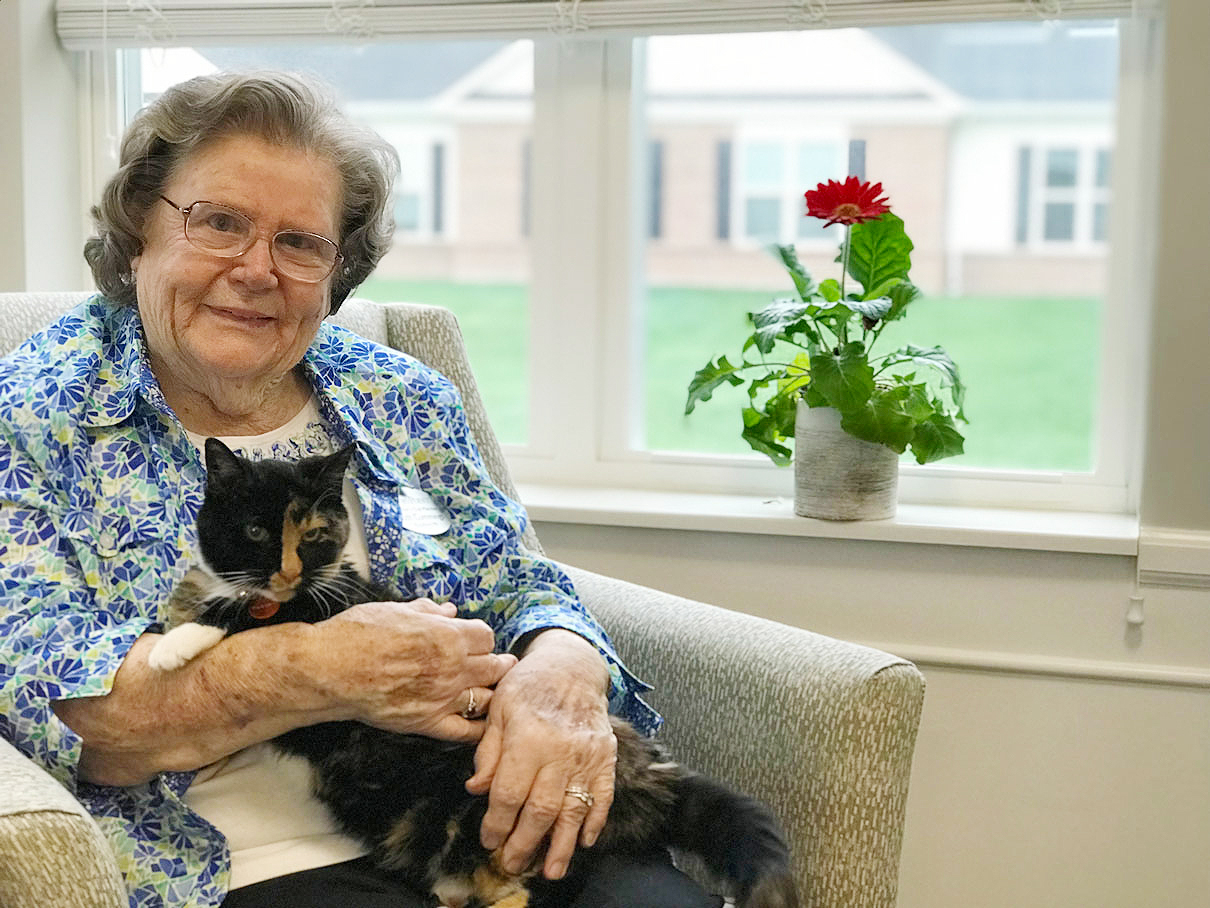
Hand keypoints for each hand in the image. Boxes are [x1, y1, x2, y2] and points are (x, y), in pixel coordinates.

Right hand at [317, 598, 515, 741]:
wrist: (329, 670)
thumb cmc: (358, 634)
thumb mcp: (397, 610)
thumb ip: (429, 612)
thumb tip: (450, 610)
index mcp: (447, 636)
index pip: (486, 636)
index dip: (481, 637)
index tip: (476, 640)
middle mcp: (452, 668)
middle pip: (493, 666)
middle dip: (496, 663)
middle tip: (498, 664)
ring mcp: (442, 698)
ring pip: (486, 698)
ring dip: (490, 692)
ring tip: (489, 689)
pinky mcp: (427, 723)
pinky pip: (465, 731)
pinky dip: (478, 728)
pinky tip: (480, 722)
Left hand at [466, 629, 615, 879]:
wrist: (573, 667)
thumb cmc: (529, 686)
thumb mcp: (499, 710)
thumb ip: (487, 751)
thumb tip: (476, 789)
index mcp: (528, 738)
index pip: (509, 793)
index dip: (497, 823)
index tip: (489, 840)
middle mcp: (560, 751)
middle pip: (541, 810)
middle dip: (524, 844)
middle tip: (511, 864)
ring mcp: (587, 757)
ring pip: (574, 811)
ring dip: (562, 846)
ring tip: (551, 871)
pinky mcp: (606, 758)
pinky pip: (603, 797)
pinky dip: (594, 822)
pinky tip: (583, 842)